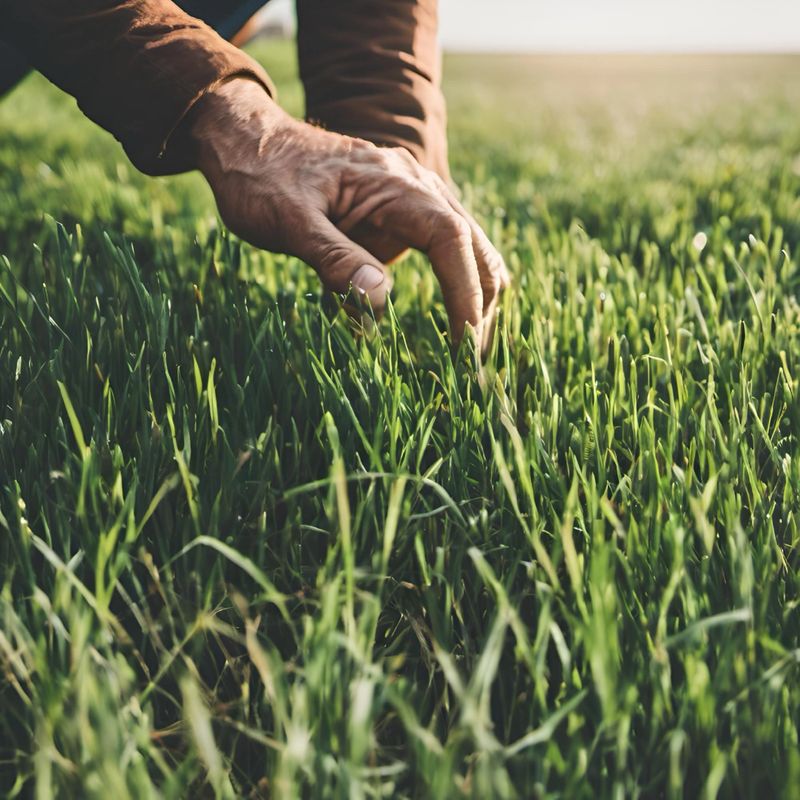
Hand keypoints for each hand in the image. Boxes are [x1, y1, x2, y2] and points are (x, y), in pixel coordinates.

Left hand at [190, 79, 509, 347]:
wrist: (247, 142)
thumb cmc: (260, 180)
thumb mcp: (287, 220)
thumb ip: (333, 256)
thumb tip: (380, 299)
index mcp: (392, 182)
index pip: (450, 238)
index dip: (464, 291)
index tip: (462, 340)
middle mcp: (414, 185)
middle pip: (473, 243)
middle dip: (480, 302)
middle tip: (471, 361)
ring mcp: (412, 197)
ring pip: (468, 246)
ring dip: (475, 294)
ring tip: (467, 348)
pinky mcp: (402, 213)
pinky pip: (445, 247)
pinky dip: (456, 282)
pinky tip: (448, 319)